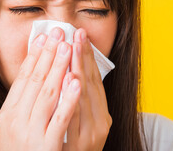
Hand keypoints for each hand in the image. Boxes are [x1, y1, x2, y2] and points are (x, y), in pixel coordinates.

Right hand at [0, 28, 80, 150]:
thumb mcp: (12, 127)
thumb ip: (23, 103)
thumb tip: (35, 72)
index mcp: (8, 114)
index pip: (24, 78)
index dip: (35, 55)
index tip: (44, 36)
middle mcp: (17, 122)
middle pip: (37, 81)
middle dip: (50, 54)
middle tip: (59, 32)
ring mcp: (33, 134)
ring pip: (49, 95)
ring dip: (60, 68)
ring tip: (69, 46)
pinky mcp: (48, 147)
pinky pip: (61, 119)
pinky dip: (69, 99)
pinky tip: (76, 81)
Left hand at [62, 28, 111, 150]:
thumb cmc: (77, 149)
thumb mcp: (85, 124)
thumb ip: (82, 102)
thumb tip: (73, 74)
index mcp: (101, 115)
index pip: (94, 80)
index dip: (88, 57)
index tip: (81, 36)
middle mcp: (100, 123)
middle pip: (90, 84)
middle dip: (83, 57)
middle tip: (76, 33)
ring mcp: (91, 135)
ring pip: (84, 97)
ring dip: (78, 70)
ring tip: (72, 47)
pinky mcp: (80, 146)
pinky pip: (74, 117)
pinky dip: (73, 97)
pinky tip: (71, 80)